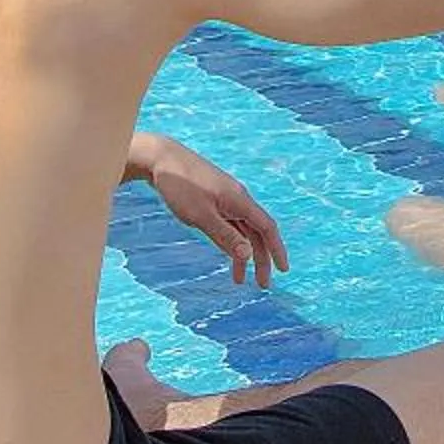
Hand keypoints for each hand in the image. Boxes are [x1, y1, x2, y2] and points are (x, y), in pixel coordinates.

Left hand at [137, 135, 287, 286]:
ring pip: (242, 230)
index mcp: (239, 201)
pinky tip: (227, 254)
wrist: (161, 159)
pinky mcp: (213, 199)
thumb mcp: (201, 216)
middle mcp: (237, 199)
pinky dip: (231, 241)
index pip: (266, 228)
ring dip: (244, 254)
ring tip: (239, 279)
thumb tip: (249, 254)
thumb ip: (225, 236)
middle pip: (256, 232)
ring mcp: (225, 199)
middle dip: (261, 259)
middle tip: (262, 284)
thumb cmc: (180, 186)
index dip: (277, 249)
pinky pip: (229, 224)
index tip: (283, 269)